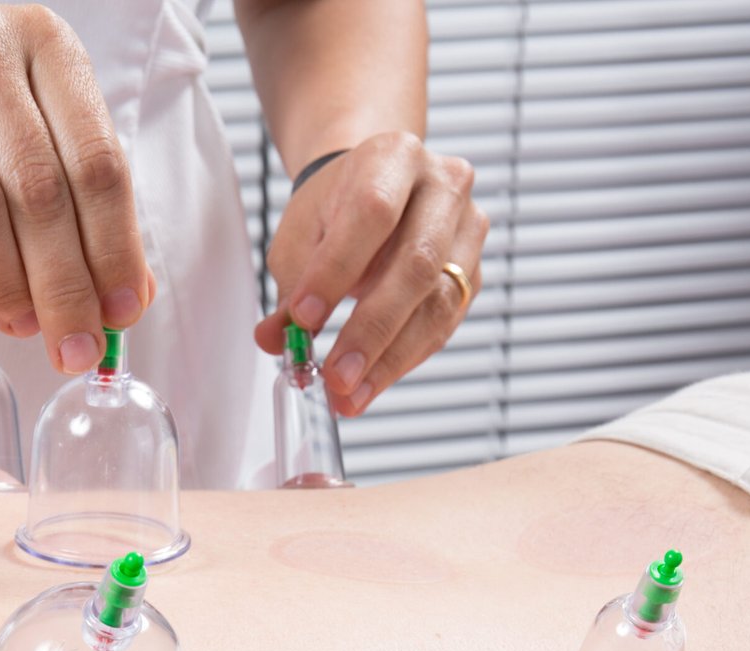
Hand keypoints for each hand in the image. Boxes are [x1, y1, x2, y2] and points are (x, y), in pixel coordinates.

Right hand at [0, 1, 152, 373]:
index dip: (116, 248)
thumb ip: (73, 194)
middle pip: (40, 188)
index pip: (97, 159)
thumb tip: (126, 294)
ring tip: (19, 324)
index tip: (121, 309)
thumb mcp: (16, 123)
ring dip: (3, 284)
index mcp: (39, 40)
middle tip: (72, 341)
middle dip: (64, 284)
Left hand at [256, 132, 488, 414]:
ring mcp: (468, 228)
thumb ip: (290, 287)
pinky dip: (404, 359)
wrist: (376, 187)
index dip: (338, 269)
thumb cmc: (335, 208)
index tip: (305, 318)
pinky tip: (371, 383)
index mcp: (394, 158)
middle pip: (417, 263)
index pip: (372, 213)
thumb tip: (275, 339)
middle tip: (335, 376)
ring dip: (390, 358)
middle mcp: (443, 186)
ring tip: (350, 394)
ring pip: (439, 302)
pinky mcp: (474, 270)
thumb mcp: (301, 236)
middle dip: (371, 329)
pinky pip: (444, 324)